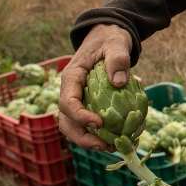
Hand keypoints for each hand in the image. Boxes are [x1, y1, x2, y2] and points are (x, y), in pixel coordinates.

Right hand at [58, 23, 132, 149]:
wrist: (107, 37)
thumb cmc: (110, 40)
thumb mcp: (116, 43)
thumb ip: (118, 59)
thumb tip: (120, 83)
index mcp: (72, 77)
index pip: (67, 102)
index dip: (80, 116)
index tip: (99, 123)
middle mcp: (70, 92)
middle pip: (66, 122)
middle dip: (82, 137)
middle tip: (105, 145)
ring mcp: (78, 100)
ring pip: (74, 128)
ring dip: (90, 141)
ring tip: (112, 147)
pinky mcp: (88, 105)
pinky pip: (89, 124)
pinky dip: (99, 134)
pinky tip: (118, 137)